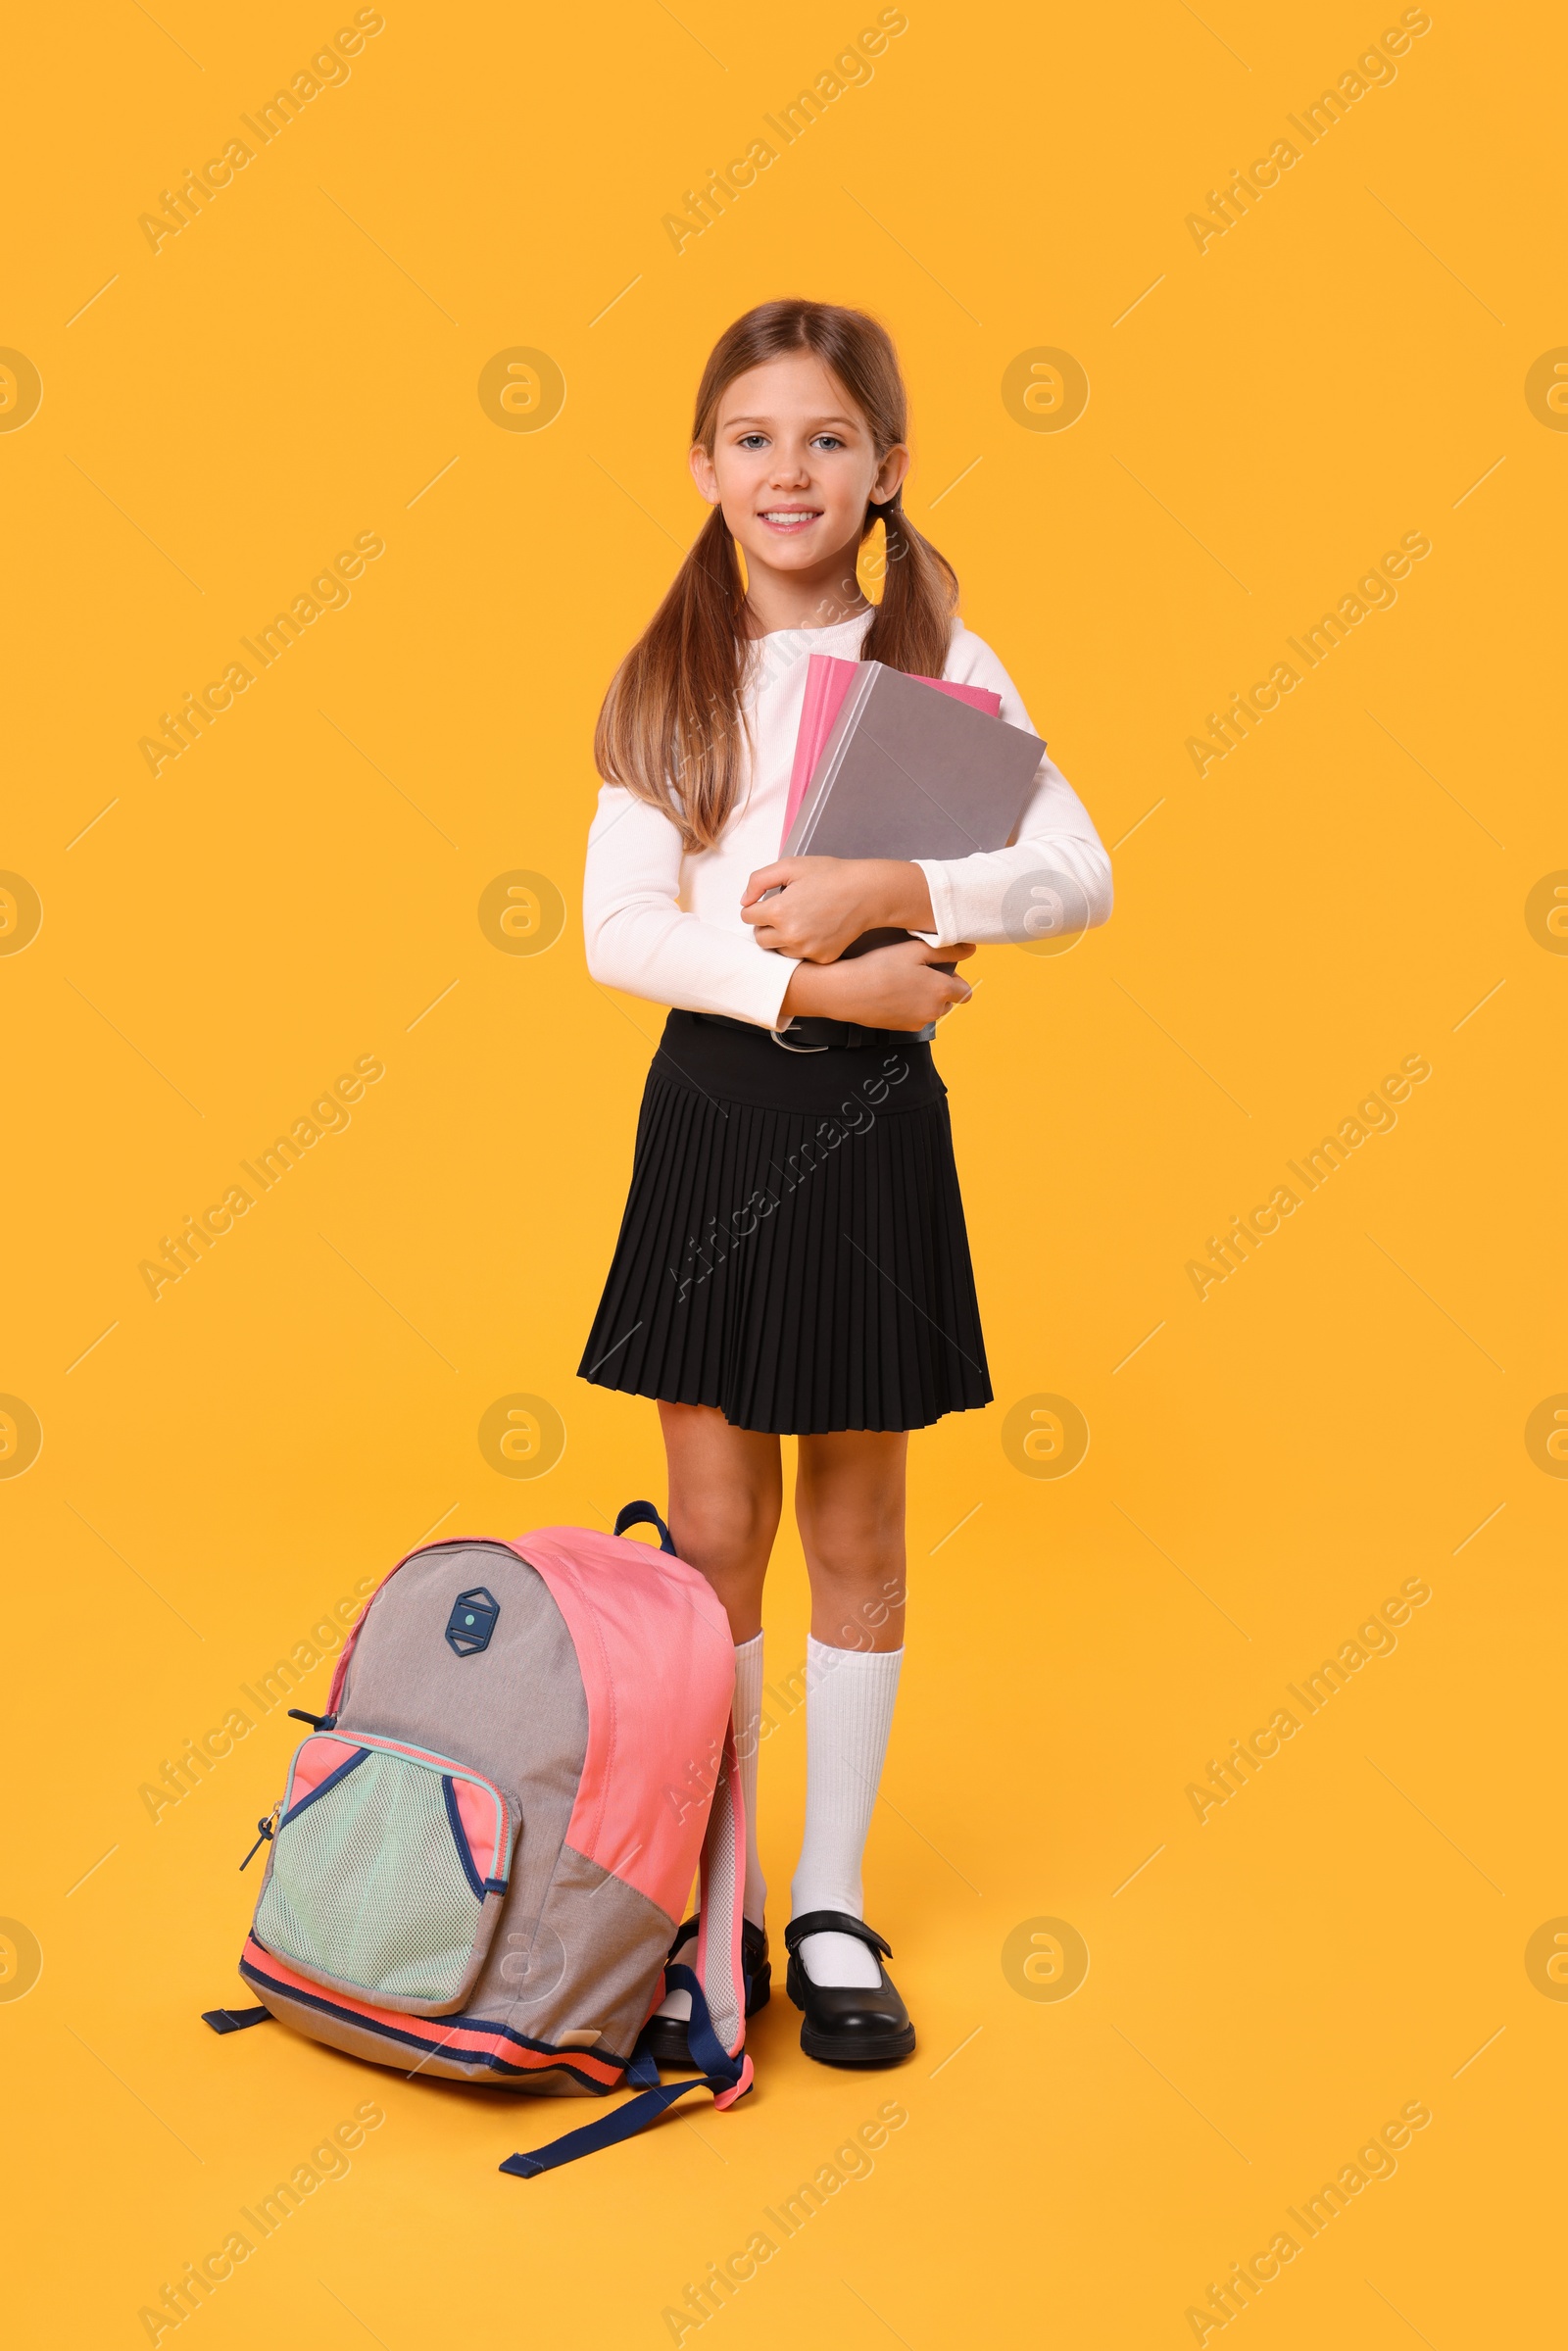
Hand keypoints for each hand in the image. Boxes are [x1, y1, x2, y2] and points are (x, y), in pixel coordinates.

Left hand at [741, 857, 935, 961]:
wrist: (866, 892)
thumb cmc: (830, 875)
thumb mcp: (791, 866)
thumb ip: (759, 881)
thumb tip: (744, 901)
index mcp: (779, 912)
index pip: (748, 917)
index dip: (756, 906)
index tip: (770, 900)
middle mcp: (790, 936)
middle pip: (760, 938)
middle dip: (765, 925)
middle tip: (784, 911)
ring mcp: (807, 950)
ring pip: (778, 950)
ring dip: (782, 937)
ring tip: (800, 919)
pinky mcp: (821, 958)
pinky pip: (800, 957)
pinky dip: (803, 945)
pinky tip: (816, 929)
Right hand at [780, 938, 975, 1031]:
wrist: (845, 992)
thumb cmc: (878, 967)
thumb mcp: (915, 949)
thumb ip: (947, 950)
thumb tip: (971, 950)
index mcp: (941, 992)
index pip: (965, 991)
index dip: (954, 978)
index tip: (937, 968)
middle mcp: (933, 1012)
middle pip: (947, 1001)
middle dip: (938, 988)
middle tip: (914, 971)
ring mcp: (917, 1023)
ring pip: (930, 1009)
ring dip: (922, 997)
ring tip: (899, 981)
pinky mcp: (901, 1029)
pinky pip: (913, 1016)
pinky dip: (907, 1006)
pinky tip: (890, 993)